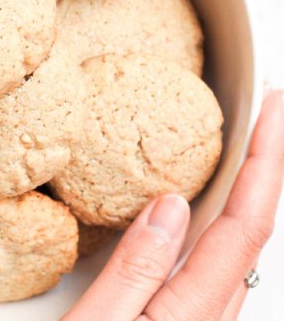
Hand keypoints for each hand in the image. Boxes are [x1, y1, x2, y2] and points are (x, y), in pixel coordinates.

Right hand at [65, 90, 283, 320]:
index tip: (273, 109)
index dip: (266, 161)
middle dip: (269, 164)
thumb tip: (170, 205)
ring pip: (242, 244)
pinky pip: (220, 259)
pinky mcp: (186, 320)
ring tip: (249, 142)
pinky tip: (210, 200)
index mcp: (191, 314)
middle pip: (256, 228)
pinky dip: (227, 216)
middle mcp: (213, 317)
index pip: (245, 223)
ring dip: (252, 187)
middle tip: (270, 112)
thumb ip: (138, 272)